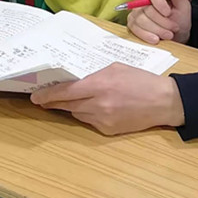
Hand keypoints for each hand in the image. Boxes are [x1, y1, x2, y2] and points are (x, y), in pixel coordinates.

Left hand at [31, 63, 184, 135]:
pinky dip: (87, 114)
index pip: (66, 92)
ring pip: (77, 114)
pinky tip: (94, 107)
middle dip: (54, 102)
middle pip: (67, 105)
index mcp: (100, 84)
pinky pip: (89, 122)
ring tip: (71, 100)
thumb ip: (94, 74)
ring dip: (72, 107)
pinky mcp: (108, 130)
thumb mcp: (116, 68)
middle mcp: (98, 104)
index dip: (48, 95)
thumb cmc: (141, 80)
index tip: (35, 96)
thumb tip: (75, 79)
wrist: (163, 102)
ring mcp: (103, 119)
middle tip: (42, 98)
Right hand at [127, 0, 191, 44]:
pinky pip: (135, 29)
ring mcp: (137, 12)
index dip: (159, 1)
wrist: (177, 34)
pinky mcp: (132, 23)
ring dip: (157, 30)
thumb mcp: (184, 5)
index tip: (168, 13)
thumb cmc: (180, 18)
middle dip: (162, 21)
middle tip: (174, 28)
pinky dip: (146, 35)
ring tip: (168, 35)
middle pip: (147, 8)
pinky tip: (156, 39)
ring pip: (141, 20)